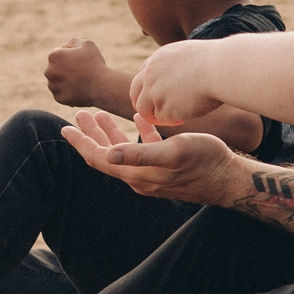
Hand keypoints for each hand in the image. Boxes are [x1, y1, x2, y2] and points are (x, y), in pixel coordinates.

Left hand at [42, 38, 108, 107]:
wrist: (102, 86)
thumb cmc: (95, 63)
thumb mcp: (86, 44)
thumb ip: (73, 42)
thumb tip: (63, 47)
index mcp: (53, 56)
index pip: (59, 53)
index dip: (72, 56)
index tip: (81, 60)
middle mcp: (49, 71)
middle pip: (56, 68)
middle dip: (65, 69)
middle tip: (81, 71)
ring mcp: (53, 86)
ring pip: (57, 81)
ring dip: (65, 80)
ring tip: (80, 81)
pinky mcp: (58, 98)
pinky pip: (62, 93)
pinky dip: (69, 92)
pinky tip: (79, 90)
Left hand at [59, 108, 244, 205]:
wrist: (229, 179)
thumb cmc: (204, 162)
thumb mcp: (172, 152)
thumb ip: (139, 153)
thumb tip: (108, 155)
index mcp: (136, 174)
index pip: (99, 158)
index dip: (81, 143)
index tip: (64, 127)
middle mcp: (140, 177)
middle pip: (106, 155)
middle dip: (90, 135)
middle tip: (79, 115)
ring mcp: (153, 173)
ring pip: (123, 152)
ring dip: (110, 133)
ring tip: (99, 115)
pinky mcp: (166, 168)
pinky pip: (145, 150)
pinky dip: (137, 134)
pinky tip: (140, 119)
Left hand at [127, 39, 221, 126]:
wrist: (220, 68)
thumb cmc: (216, 61)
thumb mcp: (190, 54)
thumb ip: (179, 64)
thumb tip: (184, 70)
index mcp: (157, 59)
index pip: (143, 77)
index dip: (149, 89)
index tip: (157, 97)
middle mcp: (150, 75)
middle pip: (135, 94)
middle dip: (143, 105)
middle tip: (154, 114)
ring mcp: (154, 92)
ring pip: (145, 110)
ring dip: (157, 116)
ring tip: (176, 116)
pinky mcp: (162, 108)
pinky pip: (162, 120)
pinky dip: (172, 120)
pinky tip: (186, 116)